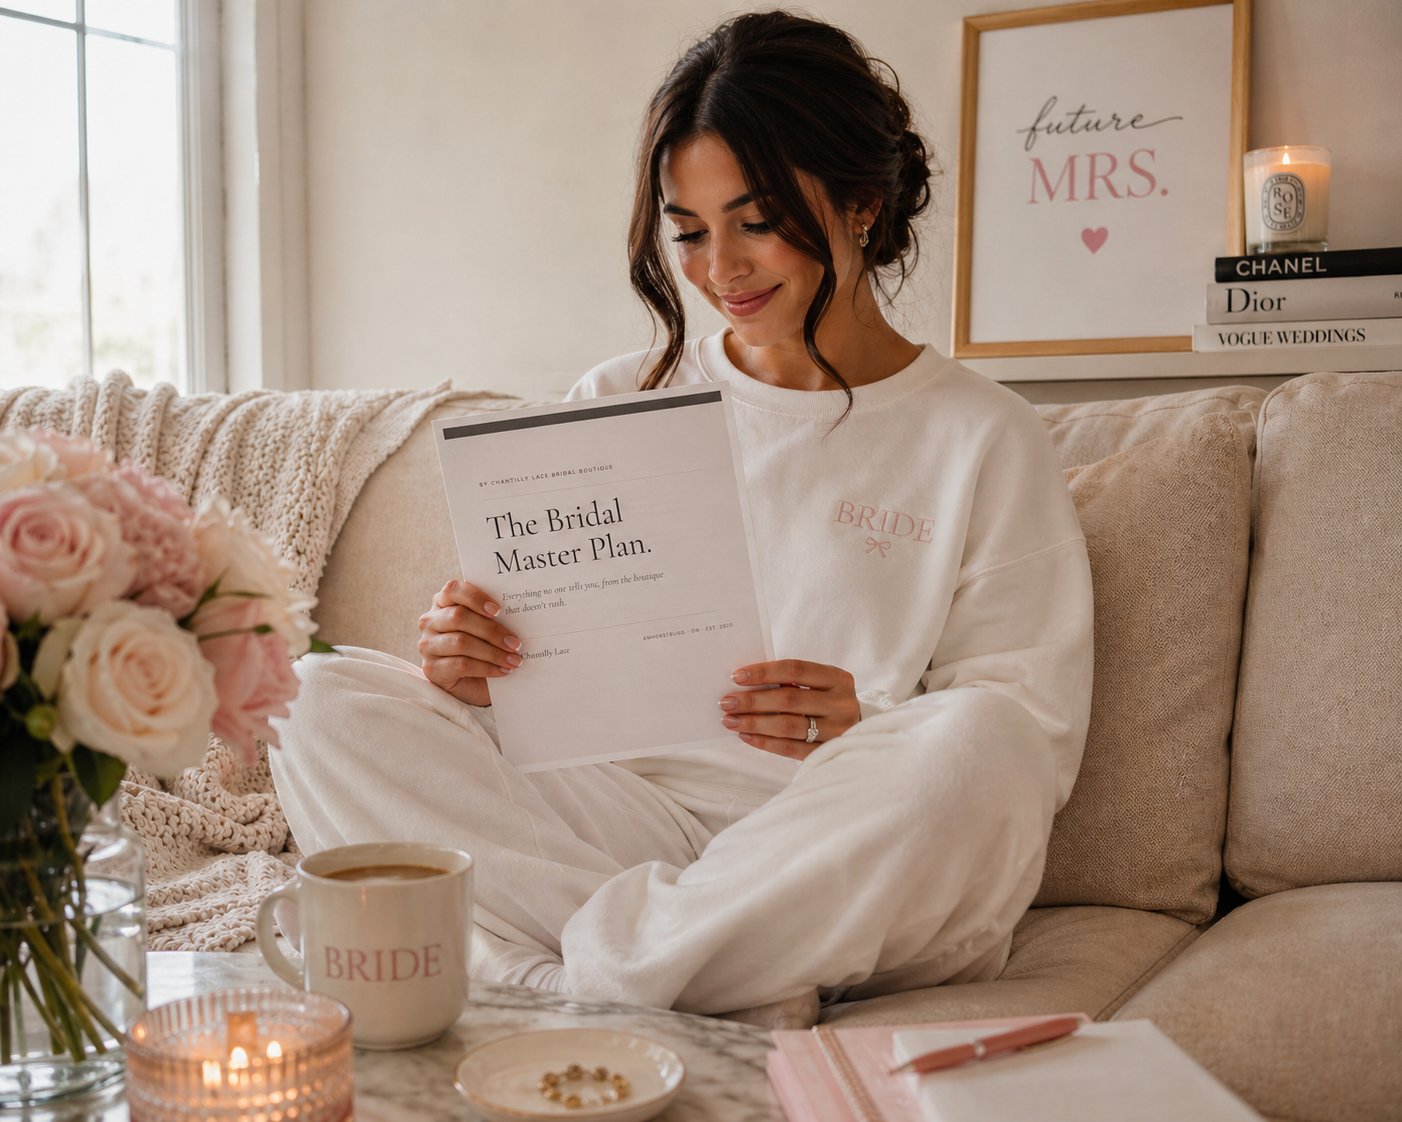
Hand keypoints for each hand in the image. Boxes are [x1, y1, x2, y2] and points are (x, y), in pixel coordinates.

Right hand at [417, 579, 521, 706]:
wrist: (473, 684)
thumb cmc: (482, 648)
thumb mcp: (486, 628)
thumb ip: (493, 616)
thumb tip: (518, 613)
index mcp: (443, 602)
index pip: (453, 590)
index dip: (475, 597)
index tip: (498, 610)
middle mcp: (430, 621)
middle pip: (459, 617)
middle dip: (492, 631)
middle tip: (515, 643)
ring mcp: (427, 645)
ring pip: (461, 642)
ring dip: (493, 652)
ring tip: (514, 659)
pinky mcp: (431, 669)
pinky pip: (461, 665)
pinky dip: (486, 668)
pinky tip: (502, 670)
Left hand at [718, 659, 859, 759]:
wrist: (864, 737)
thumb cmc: (828, 703)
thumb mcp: (820, 685)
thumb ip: (792, 681)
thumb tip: (746, 683)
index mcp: (838, 679)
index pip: (796, 669)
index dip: (764, 672)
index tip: (737, 676)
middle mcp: (842, 704)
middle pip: (789, 699)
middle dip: (753, 700)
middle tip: (726, 702)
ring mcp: (838, 731)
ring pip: (788, 725)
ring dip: (754, 722)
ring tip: (731, 721)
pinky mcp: (828, 753)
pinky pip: (791, 748)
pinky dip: (765, 742)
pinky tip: (746, 737)